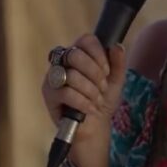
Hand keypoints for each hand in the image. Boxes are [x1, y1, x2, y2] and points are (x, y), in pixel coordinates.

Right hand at [41, 34, 127, 166]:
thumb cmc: (102, 101)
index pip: (85, 40)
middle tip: (103, 87)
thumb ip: (118, 62)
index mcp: (78, 54)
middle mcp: (62, 62)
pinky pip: (66, 92)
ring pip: (72, 75)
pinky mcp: (49, 94)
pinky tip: (90, 109)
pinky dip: (82, 102)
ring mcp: (53, 77)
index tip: (107, 71)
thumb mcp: (116, 81)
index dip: (98, 54)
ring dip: (90, 91)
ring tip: (97, 101)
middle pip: (75, 54)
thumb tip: (116, 45)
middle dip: (94, 73)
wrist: (95, 127)